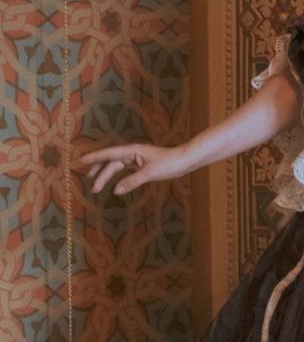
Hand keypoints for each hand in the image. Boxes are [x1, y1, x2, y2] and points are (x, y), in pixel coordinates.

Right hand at [76, 143, 191, 194]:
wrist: (185, 161)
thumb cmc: (169, 163)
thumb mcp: (150, 174)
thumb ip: (132, 182)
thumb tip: (116, 191)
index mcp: (132, 150)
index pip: (109, 154)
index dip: (94, 158)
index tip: (80, 161)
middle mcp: (132, 153)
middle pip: (111, 162)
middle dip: (99, 173)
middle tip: (90, 185)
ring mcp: (137, 159)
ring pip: (117, 167)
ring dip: (107, 176)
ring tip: (97, 186)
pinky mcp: (142, 165)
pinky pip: (125, 170)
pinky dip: (118, 177)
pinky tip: (113, 183)